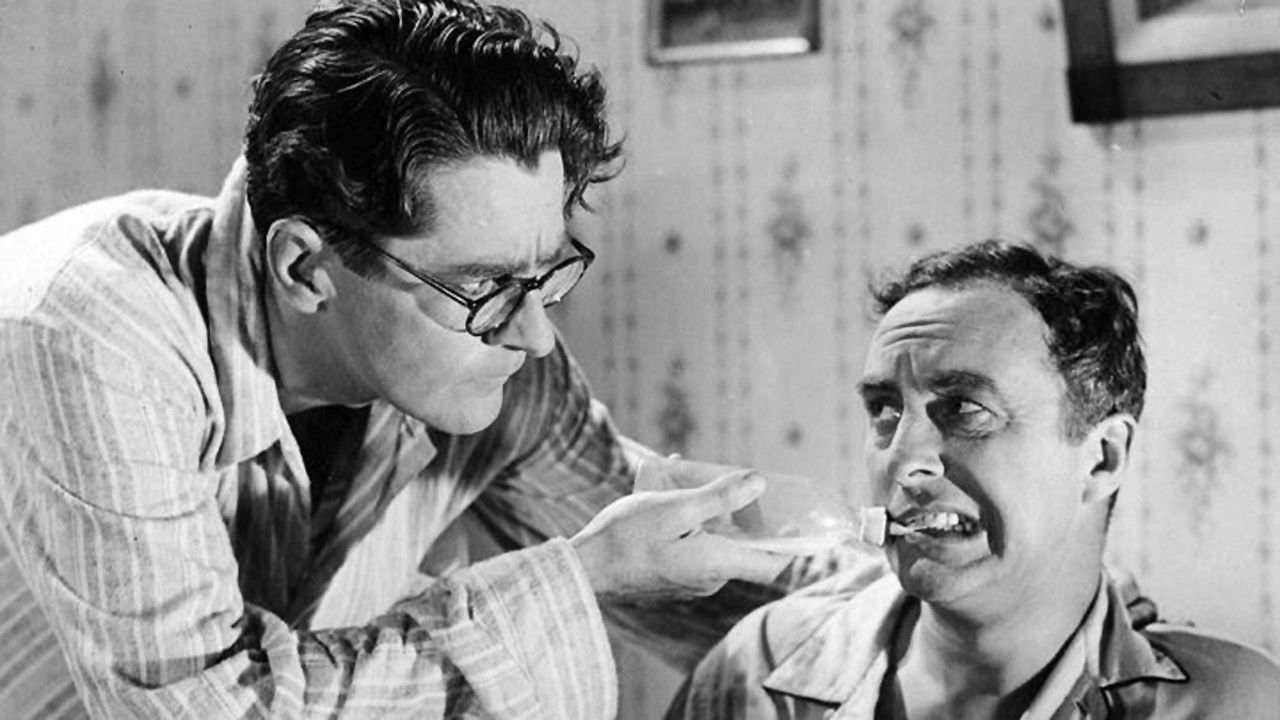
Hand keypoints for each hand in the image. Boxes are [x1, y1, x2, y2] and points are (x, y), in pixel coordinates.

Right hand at [570, 469, 790, 599]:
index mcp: (715, 564)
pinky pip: (694, 551)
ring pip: (716, 547)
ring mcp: (688, 583)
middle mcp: (708, 580)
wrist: (584, 568)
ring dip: (712, 516)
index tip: (796, 521)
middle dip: (743, 517)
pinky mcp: (671, 580)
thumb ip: (719, 497)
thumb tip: (759, 482)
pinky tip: (666, 499)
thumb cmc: (626, 536)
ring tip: (687, 481)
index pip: (771, 565)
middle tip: (734, 484)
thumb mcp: (675, 508)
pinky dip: (692, 526)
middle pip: (744, 550)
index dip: (790, 545)